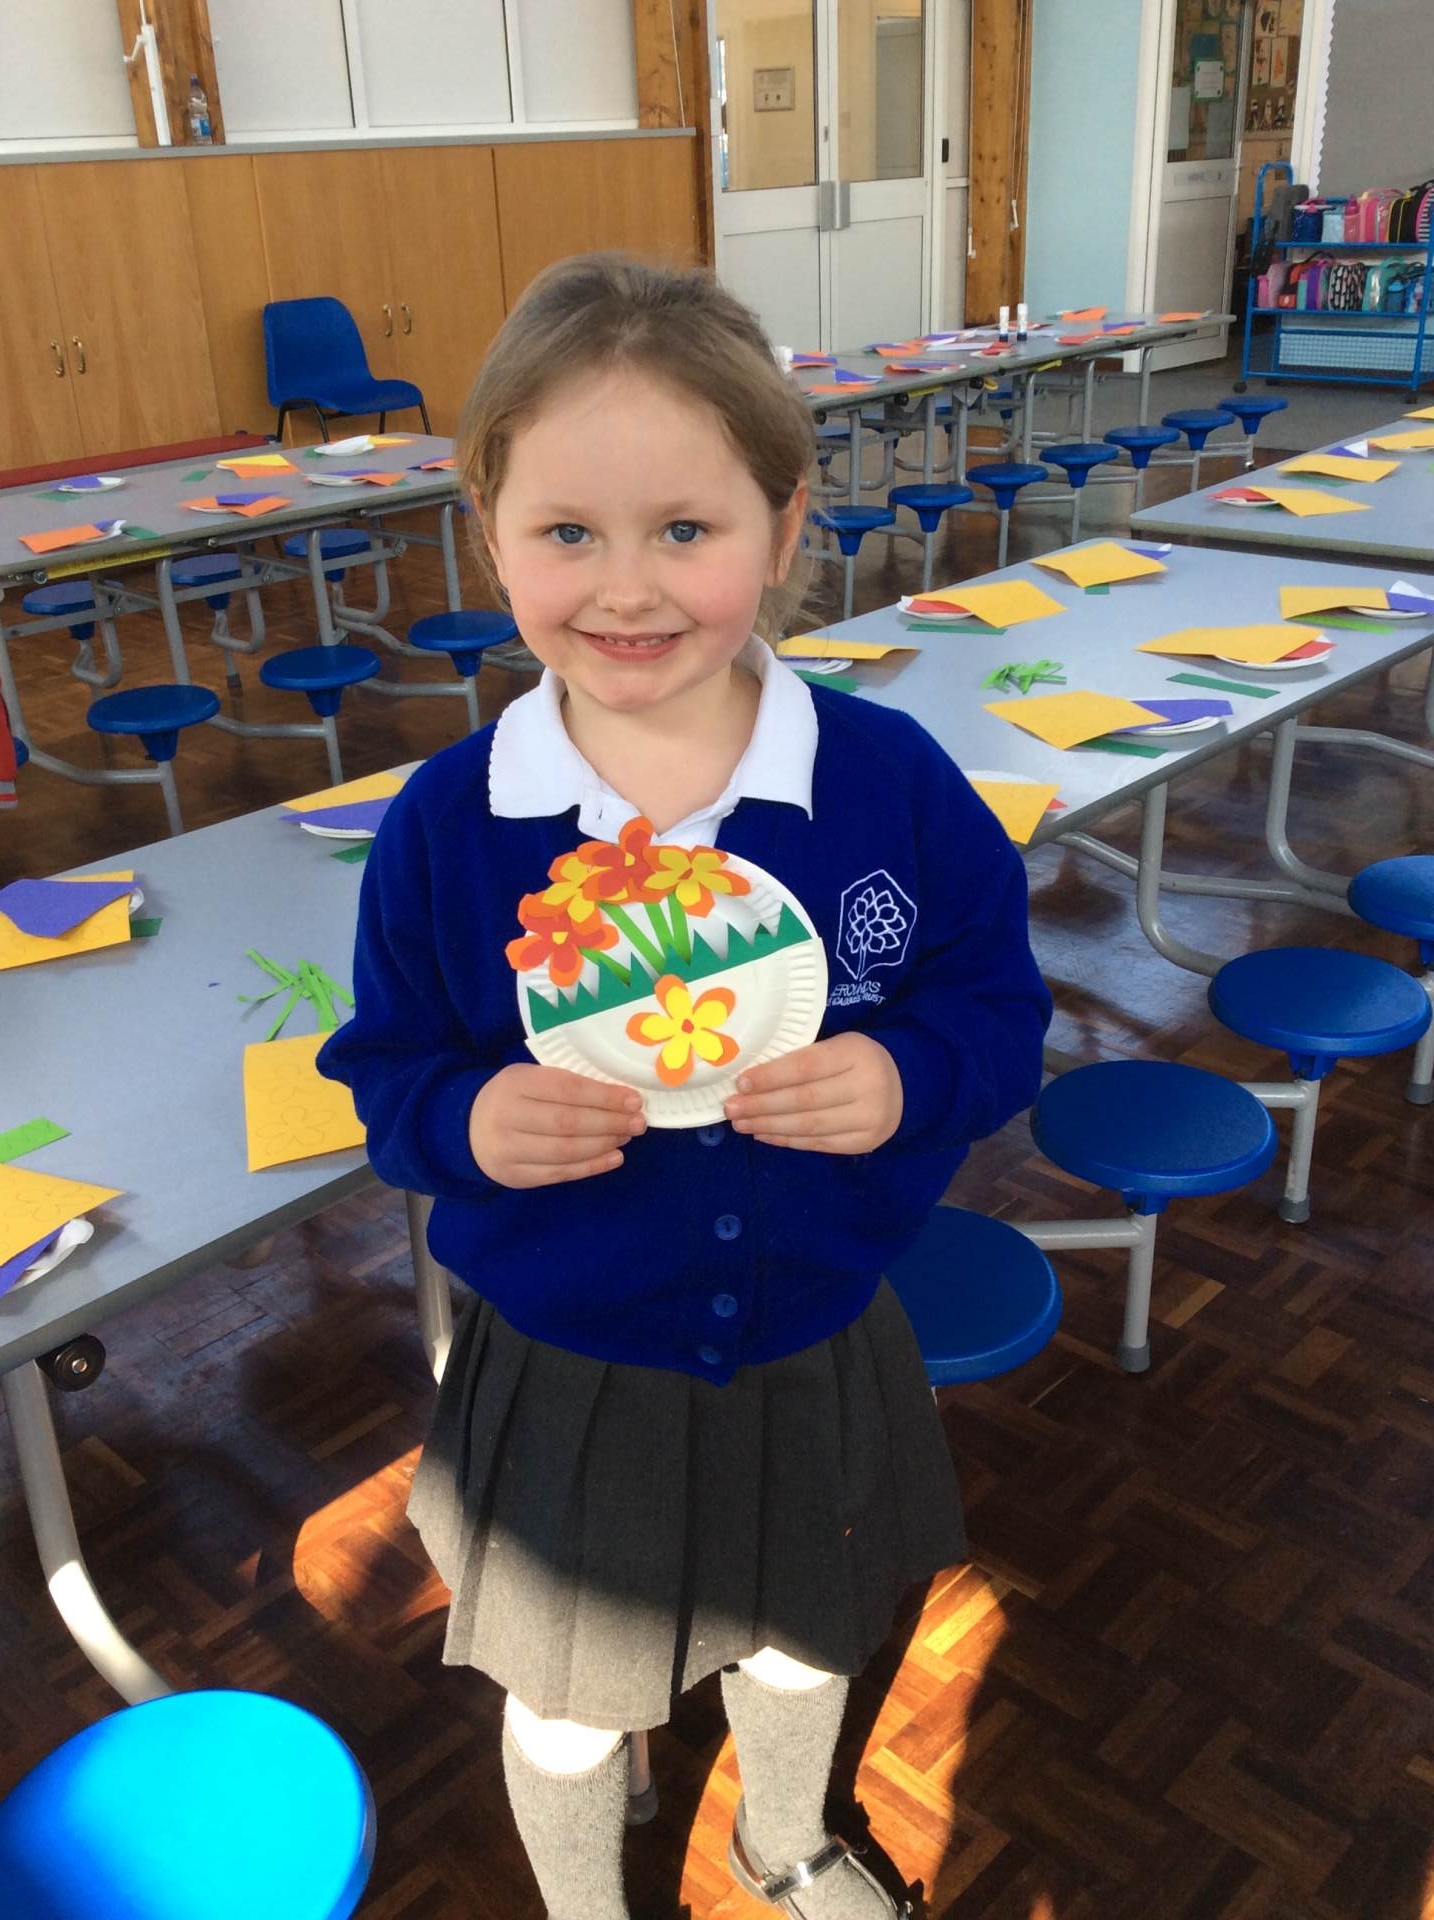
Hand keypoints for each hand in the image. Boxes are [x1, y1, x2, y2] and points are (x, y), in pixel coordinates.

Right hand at [469, 1065, 644, 1187]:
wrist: (467, 1128)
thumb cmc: (512, 1097)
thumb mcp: (530, 1078)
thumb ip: (566, 1085)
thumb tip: (620, 1098)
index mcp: (515, 1083)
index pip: (567, 1089)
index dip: (604, 1096)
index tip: (633, 1100)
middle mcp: (508, 1116)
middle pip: (568, 1123)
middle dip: (609, 1123)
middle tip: (638, 1122)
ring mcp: (509, 1150)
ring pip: (565, 1151)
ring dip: (604, 1145)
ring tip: (626, 1137)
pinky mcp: (515, 1176)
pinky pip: (559, 1173)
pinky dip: (591, 1167)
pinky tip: (614, 1158)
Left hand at [723, 1033, 902, 1153]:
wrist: (904, 1085)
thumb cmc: (857, 1060)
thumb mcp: (837, 1046)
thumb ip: (803, 1059)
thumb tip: (751, 1080)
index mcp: (855, 1053)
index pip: (806, 1066)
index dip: (771, 1076)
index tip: (740, 1083)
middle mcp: (866, 1087)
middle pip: (804, 1100)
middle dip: (762, 1106)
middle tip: (730, 1108)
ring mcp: (868, 1119)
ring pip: (809, 1126)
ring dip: (768, 1126)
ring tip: (740, 1123)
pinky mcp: (864, 1142)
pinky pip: (818, 1143)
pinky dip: (786, 1140)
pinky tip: (763, 1134)